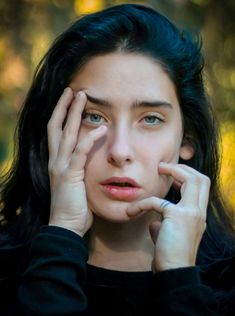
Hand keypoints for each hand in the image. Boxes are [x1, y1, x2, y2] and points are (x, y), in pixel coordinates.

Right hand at [47, 87, 106, 235]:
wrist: (66, 226)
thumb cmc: (75, 206)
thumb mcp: (76, 183)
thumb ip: (81, 168)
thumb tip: (92, 159)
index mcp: (57, 161)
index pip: (56, 132)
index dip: (61, 115)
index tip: (69, 101)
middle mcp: (55, 160)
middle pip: (57, 126)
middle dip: (64, 107)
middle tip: (73, 89)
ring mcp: (61, 166)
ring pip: (66, 133)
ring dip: (74, 113)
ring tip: (82, 96)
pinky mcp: (70, 175)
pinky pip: (80, 152)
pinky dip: (90, 138)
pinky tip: (101, 127)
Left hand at [126, 162, 209, 271]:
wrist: (172, 272)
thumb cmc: (168, 255)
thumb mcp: (167, 236)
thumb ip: (163, 224)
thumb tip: (153, 221)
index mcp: (198, 215)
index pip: (202, 187)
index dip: (187, 176)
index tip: (172, 175)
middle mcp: (199, 212)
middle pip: (202, 179)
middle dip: (183, 168)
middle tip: (164, 167)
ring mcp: (192, 213)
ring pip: (193, 180)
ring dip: (174, 170)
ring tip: (158, 169)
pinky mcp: (178, 216)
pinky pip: (157, 201)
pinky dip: (141, 204)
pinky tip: (130, 212)